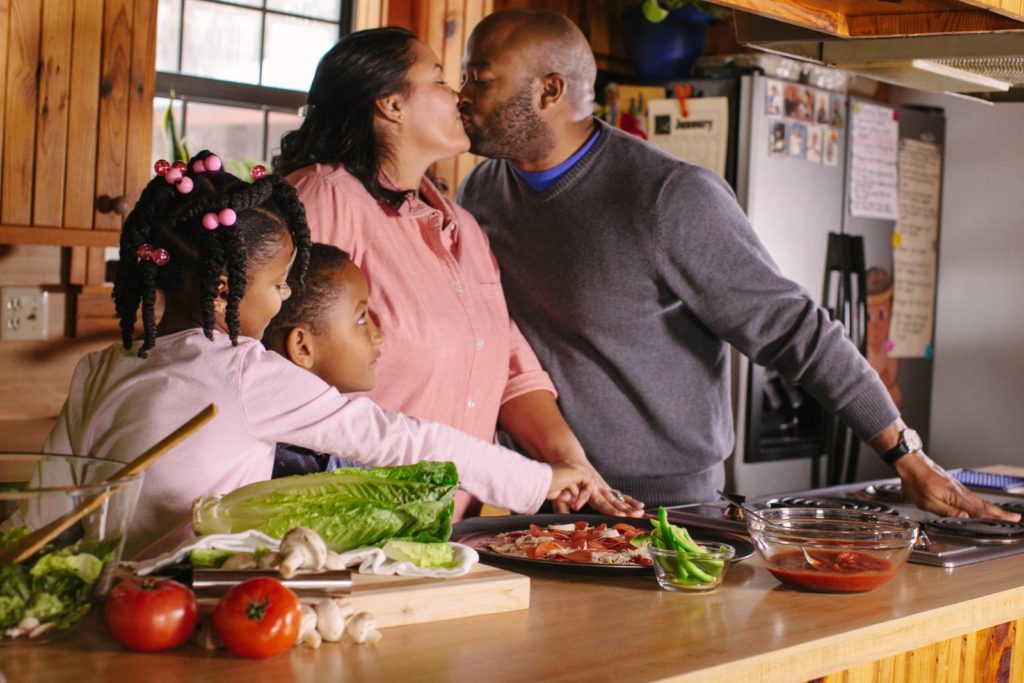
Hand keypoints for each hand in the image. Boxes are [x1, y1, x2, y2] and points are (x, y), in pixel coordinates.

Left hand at [552, 462, 644, 517]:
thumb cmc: (565, 476)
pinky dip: (628, 500)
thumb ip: (562, 504)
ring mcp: (604, 487)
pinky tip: (639, 505)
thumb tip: (564, 517)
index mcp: (589, 489)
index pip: (602, 503)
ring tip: (641, 512)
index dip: (611, 510)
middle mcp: (599, 489)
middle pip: (614, 501)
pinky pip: (619, 495)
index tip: (621, 516)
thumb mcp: (561, 490)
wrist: (571, 458)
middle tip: (637, 515)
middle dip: (626, 509)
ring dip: (630, 506)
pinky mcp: (606, 487)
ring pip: (619, 498)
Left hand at [896, 452, 1020, 520]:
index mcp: (955, 496)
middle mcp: (960, 491)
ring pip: (978, 500)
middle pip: (983, 505)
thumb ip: (947, 511)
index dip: (994, 518)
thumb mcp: (927, 501)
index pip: (979, 511)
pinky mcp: (952, 485)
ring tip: (1004, 514)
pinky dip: (981, 503)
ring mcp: (957, 487)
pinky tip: (982, 506)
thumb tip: (965, 519)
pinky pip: (971, 497)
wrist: (910, 462)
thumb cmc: (916, 481)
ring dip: (993, 509)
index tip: (1009, 521)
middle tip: (1016, 518)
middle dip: (1000, 513)